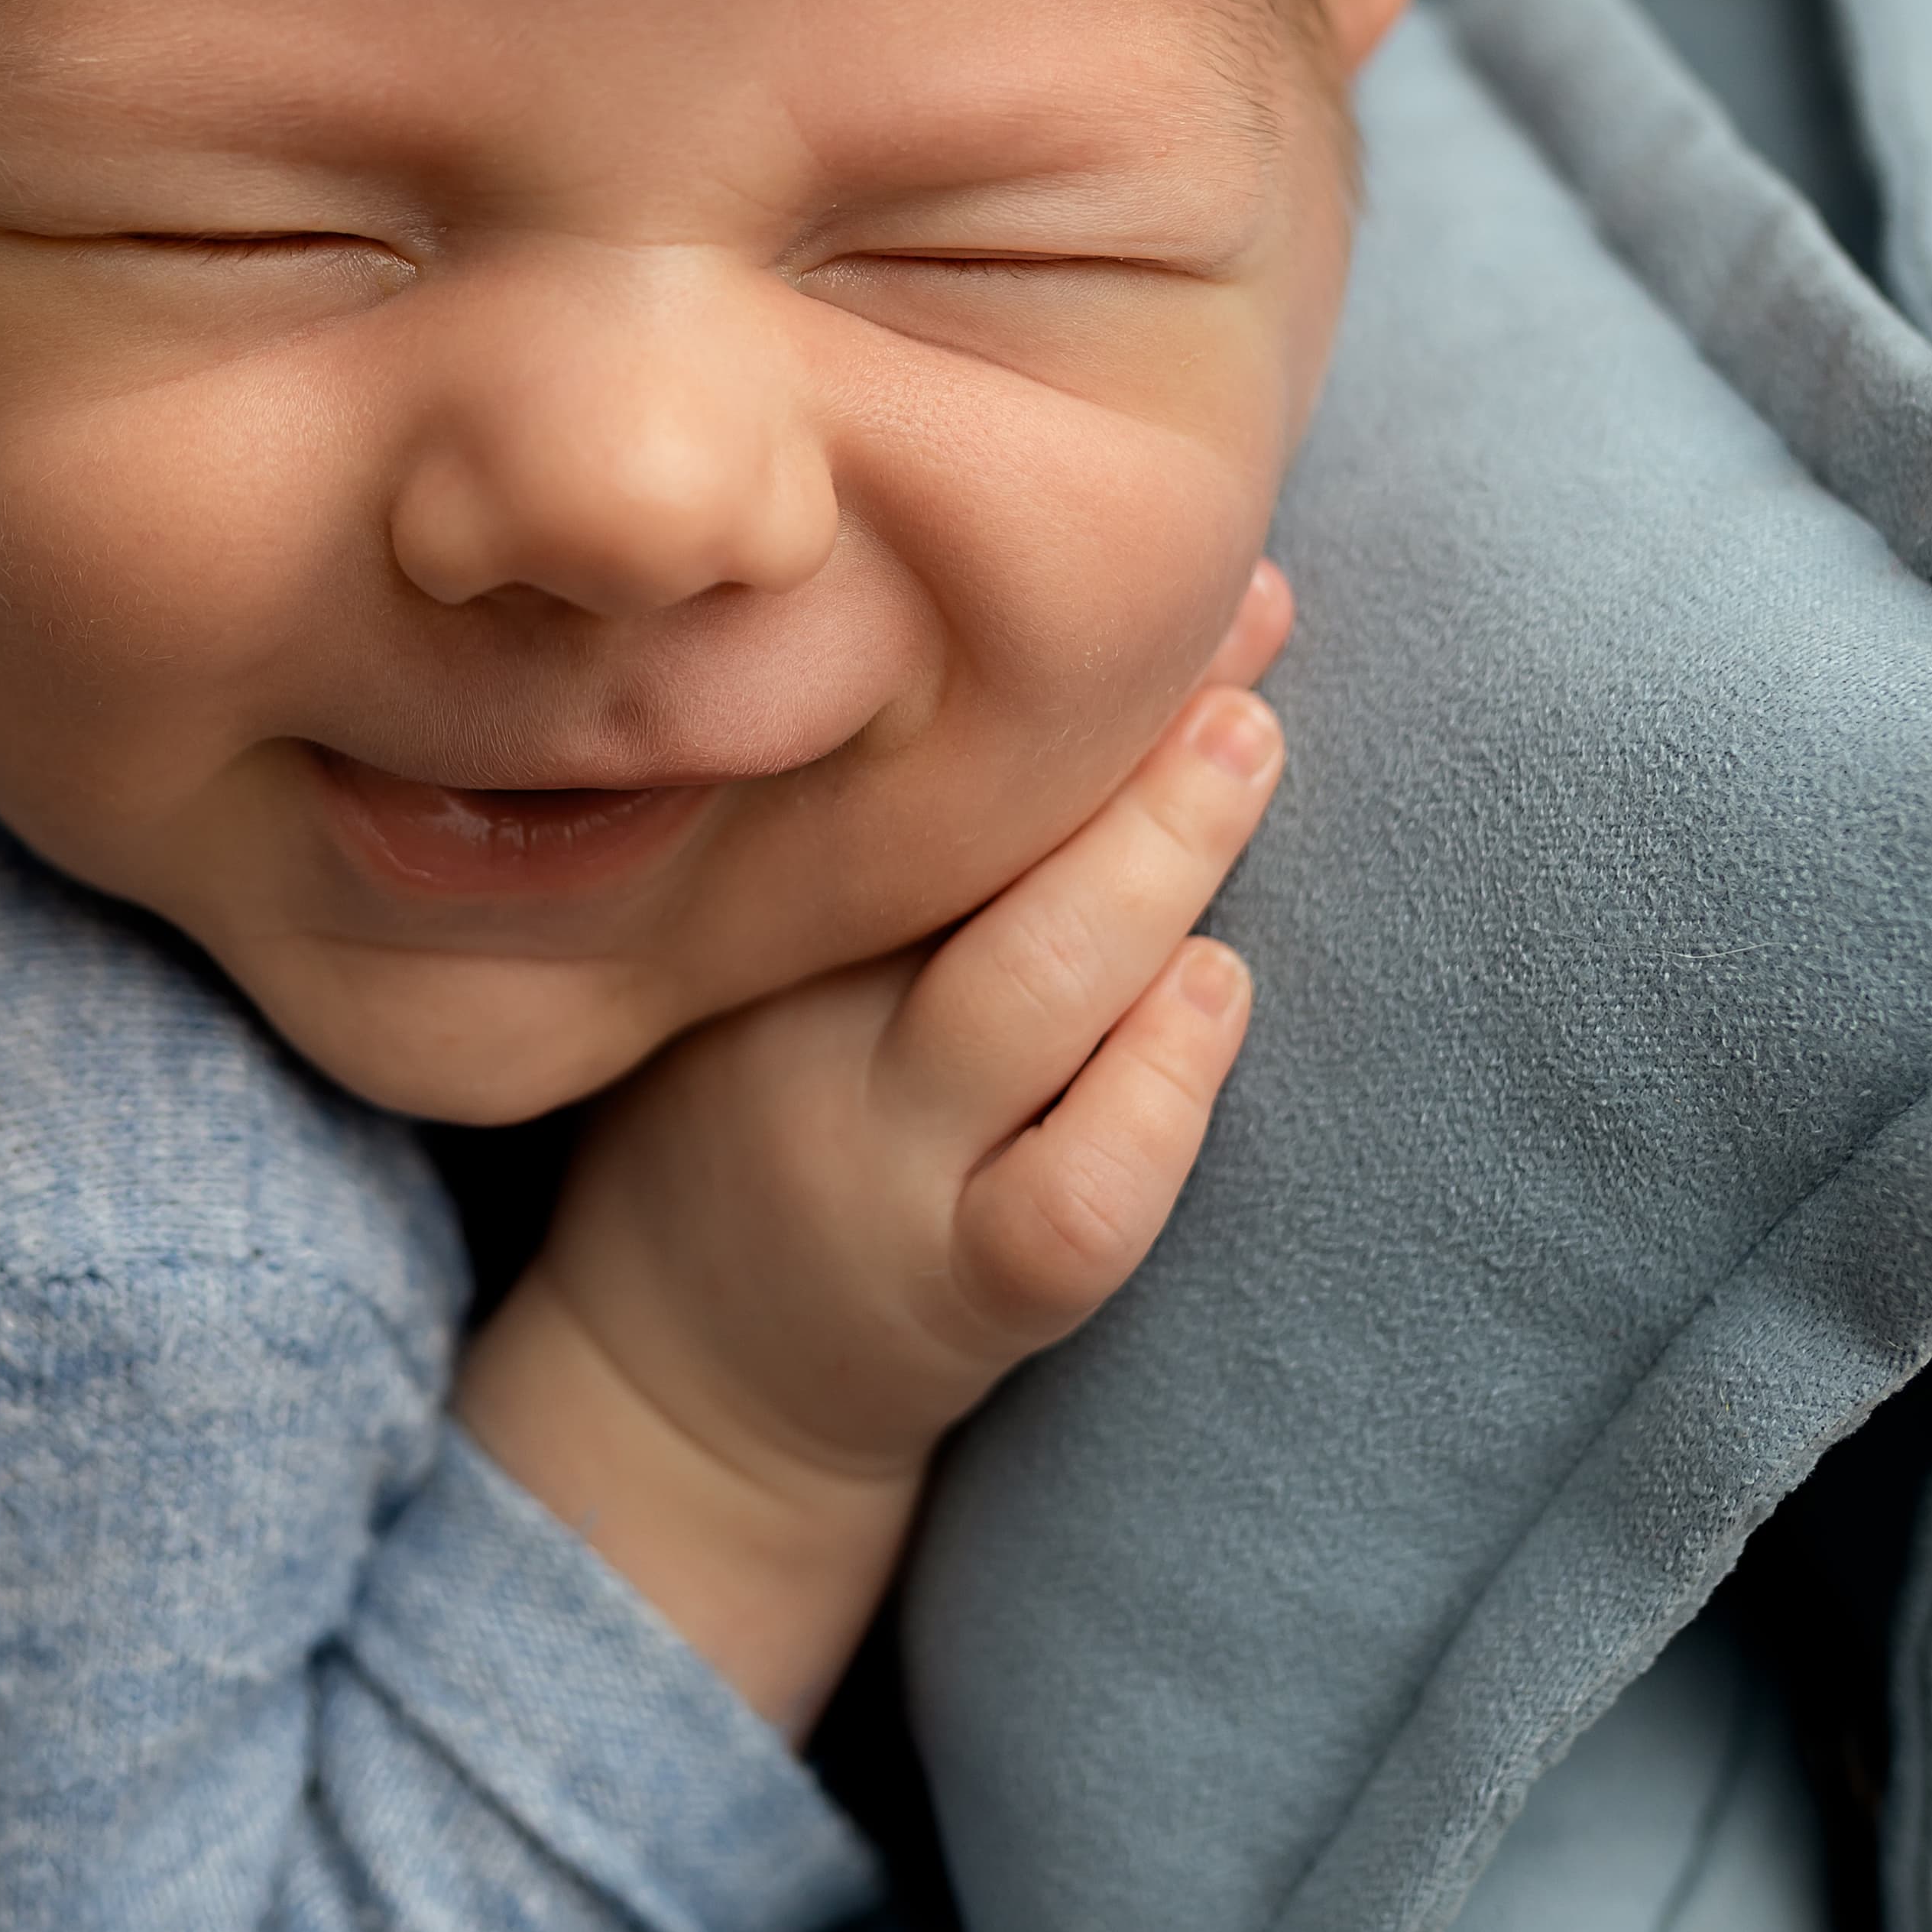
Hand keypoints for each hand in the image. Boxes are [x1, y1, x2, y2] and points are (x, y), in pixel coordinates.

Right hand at [457, 563, 1290, 1730]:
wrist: (677, 1388)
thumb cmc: (749, 1118)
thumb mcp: (745, 943)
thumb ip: (844, 817)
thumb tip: (1036, 632)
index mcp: (739, 919)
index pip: (870, 754)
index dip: (1006, 649)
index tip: (1130, 544)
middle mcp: (800, 1029)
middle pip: (950, 853)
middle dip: (1109, 726)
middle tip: (1238, 612)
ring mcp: (882, 1169)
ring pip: (1023, 999)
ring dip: (1155, 864)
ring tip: (1254, 745)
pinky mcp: (963, 1296)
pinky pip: (1073, 1197)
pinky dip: (1161, 1085)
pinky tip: (1217, 991)